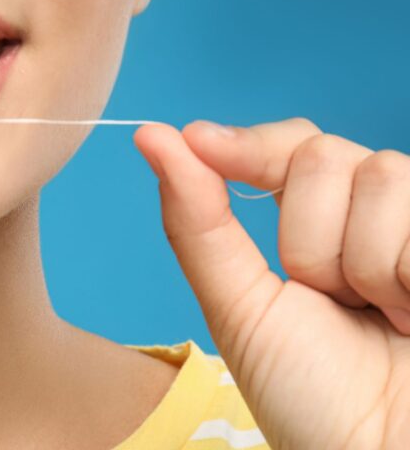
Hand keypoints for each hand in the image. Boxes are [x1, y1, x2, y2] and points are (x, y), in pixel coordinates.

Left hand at [134, 119, 409, 449]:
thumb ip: (199, 221)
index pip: (291, 147)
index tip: (196, 141)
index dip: (247, 144)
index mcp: (323, 228)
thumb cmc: (310, 397)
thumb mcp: (240, 306)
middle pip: (324, 155)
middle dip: (308, 238)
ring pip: (379, 174)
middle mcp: (377, 218)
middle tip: (331, 300)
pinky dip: (406, 273)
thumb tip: (150, 138)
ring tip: (384, 317)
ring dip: (363, 263)